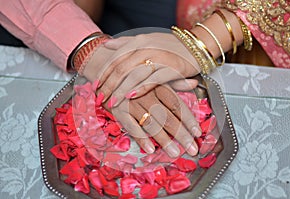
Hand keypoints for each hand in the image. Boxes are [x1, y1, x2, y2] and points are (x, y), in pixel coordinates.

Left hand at [83, 32, 199, 106]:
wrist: (194, 46)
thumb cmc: (168, 46)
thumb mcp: (146, 40)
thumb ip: (126, 43)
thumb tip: (106, 44)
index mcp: (138, 42)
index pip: (116, 59)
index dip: (104, 73)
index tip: (95, 86)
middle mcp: (146, 48)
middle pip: (121, 68)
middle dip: (109, 85)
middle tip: (100, 98)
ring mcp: (158, 57)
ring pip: (134, 75)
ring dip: (121, 90)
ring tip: (112, 102)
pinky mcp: (171, 68)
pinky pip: (152, 80)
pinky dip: (140, 88)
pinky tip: (131, 97)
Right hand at [104, 81, 201, 157]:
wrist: (106, 72)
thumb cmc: (135, 76)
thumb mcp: (155, 75)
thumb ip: (175, 81)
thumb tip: (193, 83)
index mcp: (158, 84)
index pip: (176, 104)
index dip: (188, 119)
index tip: (198, 133)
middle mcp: (147, 94)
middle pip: (167, 117)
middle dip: (181, 134)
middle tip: (192, 149)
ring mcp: (132, 103)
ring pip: (151, 124)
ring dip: (163, 140)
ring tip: (175, 152)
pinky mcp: (118, 110)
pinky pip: (131, 126)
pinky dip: (140, 138)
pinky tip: (150, 149)